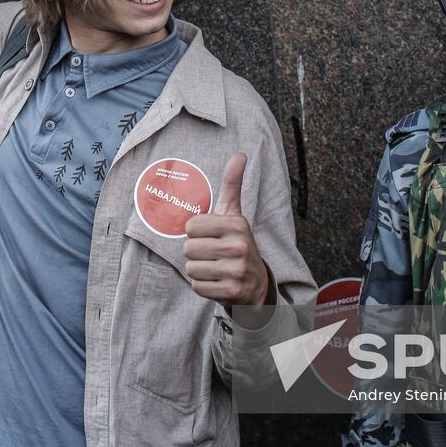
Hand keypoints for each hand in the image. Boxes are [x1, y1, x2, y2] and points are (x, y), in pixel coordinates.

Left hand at [182, 154, 272, 308]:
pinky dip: (203, 286)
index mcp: (237, 224)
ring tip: (215, 267)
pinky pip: (198, 287)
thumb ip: (232, 184)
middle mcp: (239, 246)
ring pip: (191, 269)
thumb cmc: (236, 241)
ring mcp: (237, 271)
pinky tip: (217, 281)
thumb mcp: (234, 213)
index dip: (196, 232)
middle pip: (188, 249)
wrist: (256, 281)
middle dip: (196, 253)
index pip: (191, 226)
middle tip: (213, 254)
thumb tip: (240, 154)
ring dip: (198, 270)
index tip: (211, 236)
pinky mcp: (232, 292)